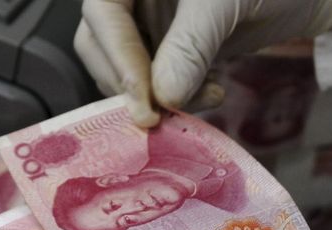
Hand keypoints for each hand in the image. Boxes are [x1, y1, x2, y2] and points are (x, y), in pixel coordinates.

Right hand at [75, 0, 331, 126]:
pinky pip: (155, 81)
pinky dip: (177, 96)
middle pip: (101, 42)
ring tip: (203, 98)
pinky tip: (212, 94)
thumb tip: (162, 98)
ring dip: (156, 95)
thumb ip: (192, 44)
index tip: (144, 101)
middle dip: (131, 82)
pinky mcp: (173, 48)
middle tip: (159, 115)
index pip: (102, 12)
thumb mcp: (230, 1)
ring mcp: (153, 20)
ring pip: (125, 68)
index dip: (117, 56)